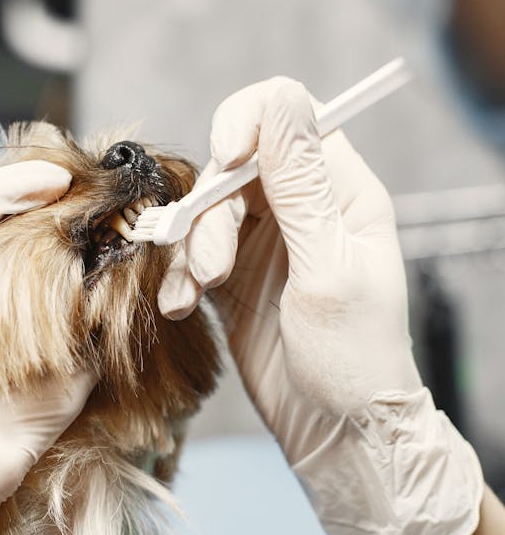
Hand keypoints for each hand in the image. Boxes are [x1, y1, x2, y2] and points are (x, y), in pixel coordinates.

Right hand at [160, 78, 481, 534]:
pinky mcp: (233, 280)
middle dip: (211, 209)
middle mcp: (301, 207)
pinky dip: (180, 278)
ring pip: (206, 210)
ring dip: (192, 250)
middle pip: (235, 164)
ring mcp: (264, 243)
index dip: (249, 121)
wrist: (336, 432)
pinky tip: (183, 310)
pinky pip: (191, 257)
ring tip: (198, 296)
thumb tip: (279, 101)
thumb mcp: (330, 268)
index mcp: (342, 191)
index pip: (291, 116)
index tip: (225, 156)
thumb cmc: (355, 357)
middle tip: (214, 268)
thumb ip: (300, 186)